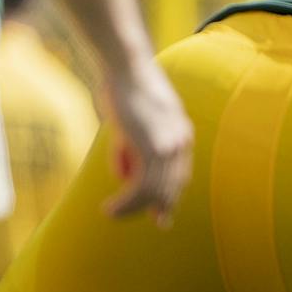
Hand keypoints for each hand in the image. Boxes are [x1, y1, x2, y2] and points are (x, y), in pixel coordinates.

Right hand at [103, 57, 192, 222]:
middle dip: (162, 207)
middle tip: (158, 223)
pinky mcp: (154, 147)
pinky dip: (126, 202)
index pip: (179, 173)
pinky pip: (141, 186)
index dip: (171, 194)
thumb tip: (126, 175)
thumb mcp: (132, 122)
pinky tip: (110, 209)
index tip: (164, 213)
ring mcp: (169, 145)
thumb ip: (132, 148)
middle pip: (173, 185)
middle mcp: (181, 141)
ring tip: (112, 214)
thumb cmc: (123, 89)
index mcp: (181, 133)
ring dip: (133, 208)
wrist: (126, 68)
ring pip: (155, 191)